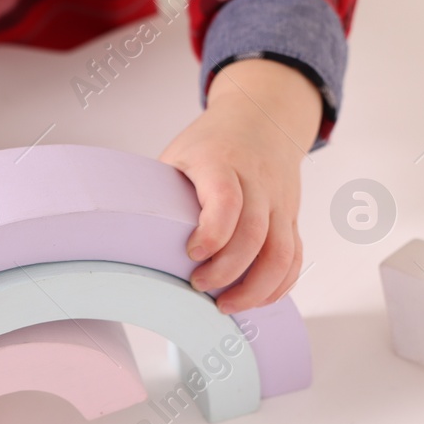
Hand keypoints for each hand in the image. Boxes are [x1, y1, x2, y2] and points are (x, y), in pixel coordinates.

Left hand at [160, 58, 322, 314]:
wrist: (264, 118)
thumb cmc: (213, 142)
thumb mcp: (180, 153)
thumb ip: (163, 191)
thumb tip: (130, 240)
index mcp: (223, 162)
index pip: (227, 200)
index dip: (212, 234)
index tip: (192, 254)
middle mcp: (257, 182)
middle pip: (255, 235)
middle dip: (227, 272)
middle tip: (200, 287)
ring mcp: (279, 202)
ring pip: (281, 253)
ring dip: (256, 289)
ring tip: (227, 305)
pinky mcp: (291, 218)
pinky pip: (293, 258)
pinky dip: (278, 286)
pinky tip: (256, 299)